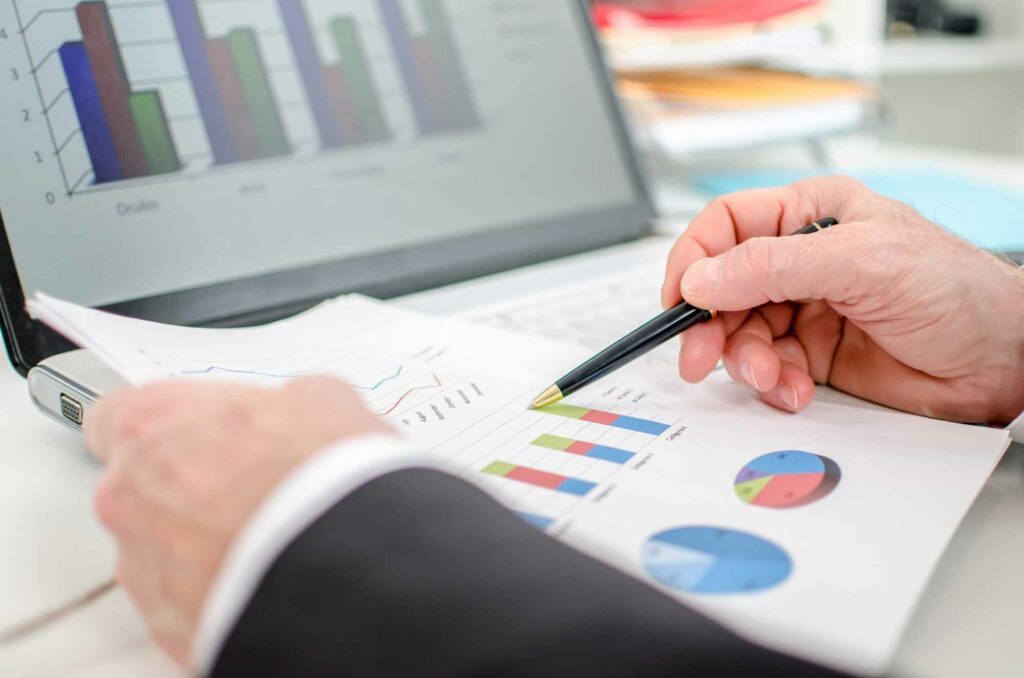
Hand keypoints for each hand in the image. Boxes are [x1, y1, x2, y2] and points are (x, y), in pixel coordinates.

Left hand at [84, 377, 387, 665]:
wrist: (338, 565)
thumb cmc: (319, 475)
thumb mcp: (318, 398)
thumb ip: (275, 406)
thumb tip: (293, 419)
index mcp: (149, 425)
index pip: (116, 416)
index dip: (163, 426)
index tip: (198, 432)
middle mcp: (128, 495)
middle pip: (142, 486)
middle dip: (190, 487)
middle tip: (254, 487)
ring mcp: (141, 564)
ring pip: (160, 546)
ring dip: (202, 541)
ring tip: (269, 537)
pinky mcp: (166, 621)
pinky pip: (183, 597)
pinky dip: (216, 586)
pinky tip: (265, 573)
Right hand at [662, 176, 1023, 423]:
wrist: (1003, 361)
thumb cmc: (957, 290)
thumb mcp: (859, 261)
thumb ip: (772, 266)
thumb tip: (702, 278)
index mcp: (811, 214)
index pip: (727, 225)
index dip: (695, 258)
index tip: (679, 298)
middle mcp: (801, 259)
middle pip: (723, 286)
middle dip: (710, 323)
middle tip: (700, 354)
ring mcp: (806, 308)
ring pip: (740, 332)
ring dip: (745, 360)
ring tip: (770, 377)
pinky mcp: (814, 354)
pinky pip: (767, 368)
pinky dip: (772, 384)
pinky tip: (794, 389)